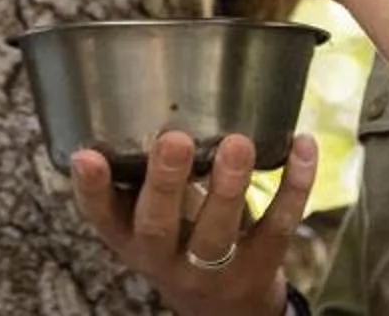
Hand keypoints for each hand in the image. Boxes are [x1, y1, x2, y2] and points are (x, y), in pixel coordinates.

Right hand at [70, 129, 318, 315]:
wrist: (225, 310)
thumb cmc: (179, 241)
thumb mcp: (147, 218)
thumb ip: (140, 174)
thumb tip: (135, 94)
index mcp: (130, 240)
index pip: (102, 218)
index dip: (92, 190)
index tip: (86, 156)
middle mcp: (165, 259)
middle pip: (159, 227)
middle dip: (167, 183)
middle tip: (175, 139)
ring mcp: (213, 269)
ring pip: (219, 233)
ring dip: (229, 186)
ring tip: (238, 142)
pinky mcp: (260, 265)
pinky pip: (277, 226)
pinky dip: (294, 185)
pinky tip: (302, 144)